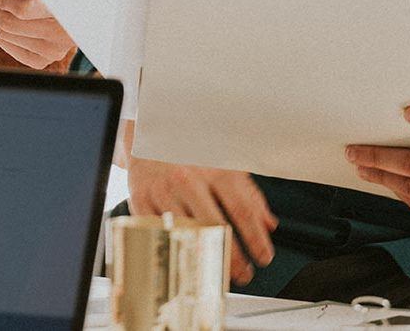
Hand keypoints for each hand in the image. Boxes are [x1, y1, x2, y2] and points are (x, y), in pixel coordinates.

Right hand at [127, 157, 277, 285]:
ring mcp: (163, 189)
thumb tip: (268, 224)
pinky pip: (158, 232)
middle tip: (243, 273)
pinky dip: (172, 249)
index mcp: (214, 168)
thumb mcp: (224, 165)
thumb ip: (249, 194)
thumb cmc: (191, 153)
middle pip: (215, 226)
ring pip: (187, 232)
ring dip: (204, 258)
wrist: (150, 136)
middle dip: (233, 256)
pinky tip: (184, 259)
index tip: (263, 257)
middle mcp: (188, 178)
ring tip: (217, 273)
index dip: (256, 238)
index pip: (242, 209)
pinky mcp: (141, 199)